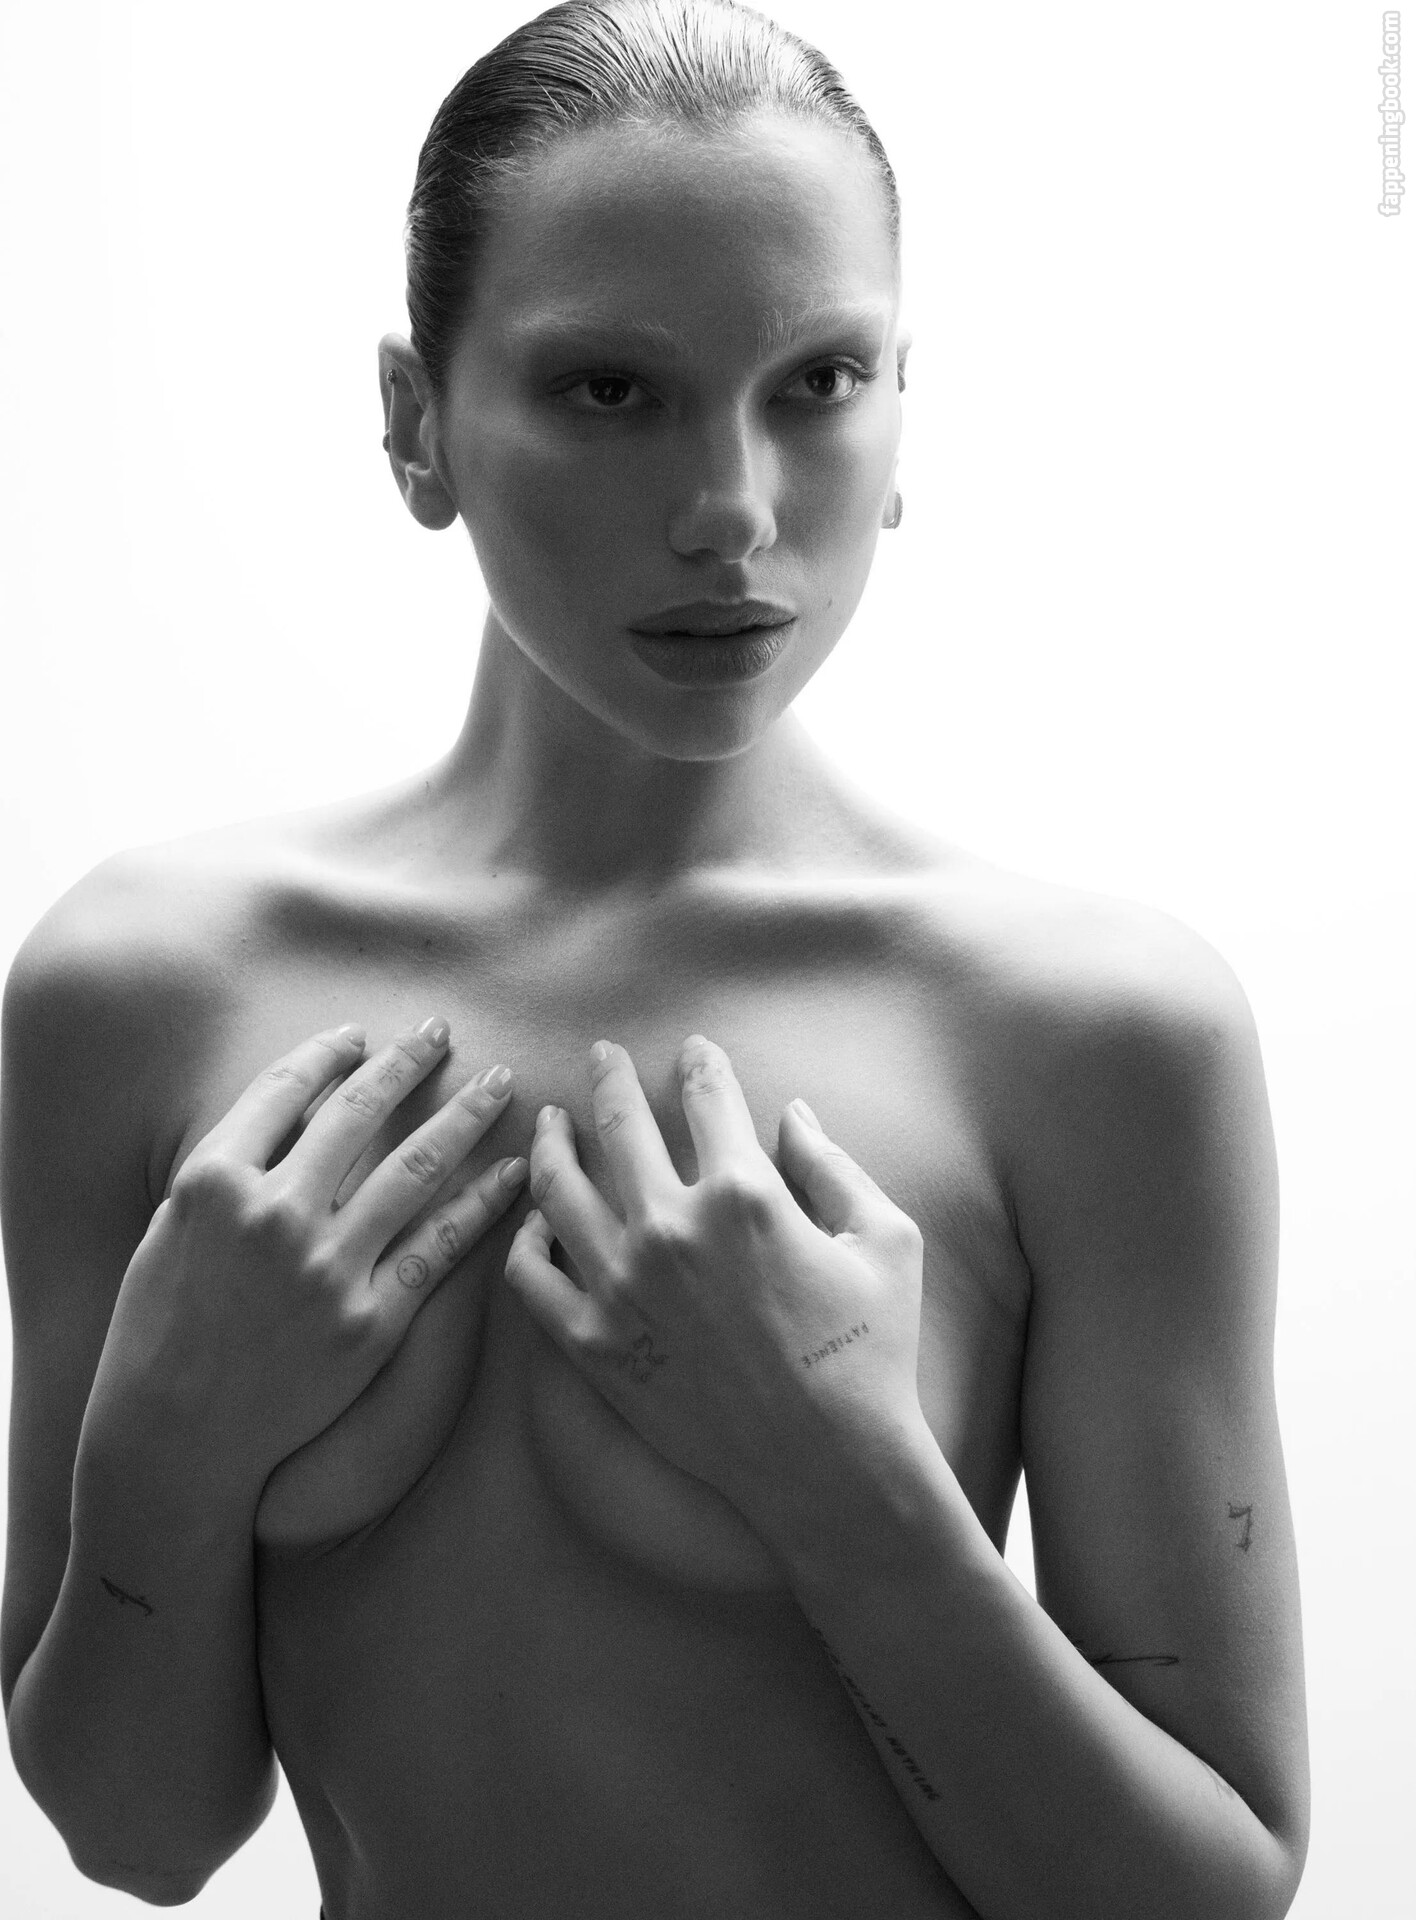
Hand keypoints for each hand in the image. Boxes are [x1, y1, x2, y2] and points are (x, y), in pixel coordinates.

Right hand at [87, 1020, 526, 1500]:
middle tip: (442, 1032)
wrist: (174, 1437)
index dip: (329, 1053)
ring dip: (465, 1116)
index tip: (361, 1036)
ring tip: (500, 1082)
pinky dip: (483, 1203)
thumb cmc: (159, 1331)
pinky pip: (441, 1246)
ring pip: (416, 1168)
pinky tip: (511, 1172)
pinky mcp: (371, 1321)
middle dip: (408, 1063)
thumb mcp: (170, 1229)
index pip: (285, 1089)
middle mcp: (274, 1213)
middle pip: (357, 1113)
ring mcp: (327, 1268)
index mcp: (214, 1179)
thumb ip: (227, 1169)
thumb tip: (288, 1113)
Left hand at [504, 1035, 925, 1530]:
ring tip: (549, 1121)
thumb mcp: (887, 1240)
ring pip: (558, 1190)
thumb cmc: (874, 1353)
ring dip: (550, 1142)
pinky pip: (532, 1279)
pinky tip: (535, 1222)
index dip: (700, 1064)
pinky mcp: (593, 1346)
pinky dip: (526, 1241)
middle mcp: (670, 1229)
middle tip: (601, 1055)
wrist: (832, 1467)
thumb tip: (792, 1115)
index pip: (707, 1098)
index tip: (693, 1051)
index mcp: (744, 1193)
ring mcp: (622, 1288)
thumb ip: (834, 1166)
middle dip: (607, 1077)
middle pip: (617, 1124)